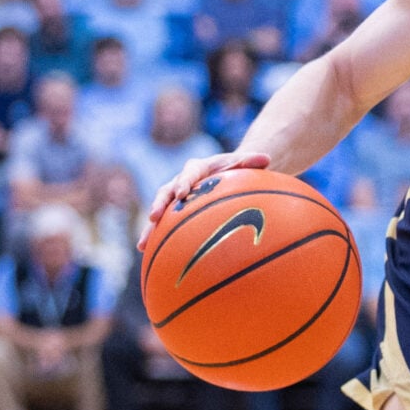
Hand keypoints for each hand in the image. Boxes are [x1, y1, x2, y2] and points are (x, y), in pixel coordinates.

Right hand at [141, 148, 270, 238]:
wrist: (225, 173)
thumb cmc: (236, 168)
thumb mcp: (244, 163)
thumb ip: (251, 161)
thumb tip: (266, 159)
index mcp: (198, 168)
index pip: (190, 173)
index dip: (184, 183)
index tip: (182, 193)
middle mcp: (182, 181)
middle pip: (167, 191)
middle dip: (159, 204)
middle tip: (153, 217)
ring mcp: (175, 197)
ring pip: (160, 210)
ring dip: (150, 226)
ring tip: (143, 243)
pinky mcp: (174, 210)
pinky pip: (162, 223)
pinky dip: (154, 235)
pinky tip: (145, 251)